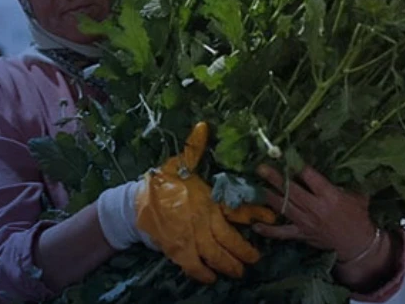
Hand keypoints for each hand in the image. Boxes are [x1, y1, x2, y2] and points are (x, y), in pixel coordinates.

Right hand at [134, 122, 276, 283]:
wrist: (134, 204)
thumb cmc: (159, 183)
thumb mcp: (177, 162)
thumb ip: (194, 148)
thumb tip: (204, 126)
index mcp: (206, 199)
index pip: (235, 208)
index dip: (254, 213)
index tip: (270, 217)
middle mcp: (201, 220)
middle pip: (228, 239)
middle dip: (244, 250)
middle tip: (256, 258)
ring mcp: (189, 237)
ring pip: (214, 255)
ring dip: (228, 264)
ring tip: (239, 271)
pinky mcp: (176, 249)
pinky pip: (193, 265)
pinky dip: (203, 273)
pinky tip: (211, 278)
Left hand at [251, 164, 379, 262]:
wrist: (357, 244)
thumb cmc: (358, 216)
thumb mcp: (356, 196)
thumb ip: (341, 184)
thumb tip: (329, 170)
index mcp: (329, 195)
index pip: (310, 176)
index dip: (297, 165)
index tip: (286, 156)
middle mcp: (315, 208)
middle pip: (292, 191)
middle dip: (275, 178)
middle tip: (261, 168)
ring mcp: (306, 222)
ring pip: (284, 207)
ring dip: (269, 196)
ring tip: (256, 186)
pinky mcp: (302, 234)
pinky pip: (282, 233)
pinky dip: (268, 230)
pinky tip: (255, 225)